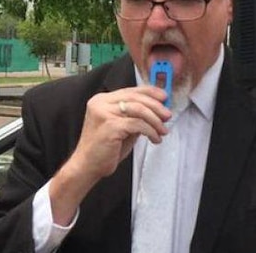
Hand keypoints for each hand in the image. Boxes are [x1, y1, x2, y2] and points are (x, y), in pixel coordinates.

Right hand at [49, 86, 169, 224]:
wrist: (87, 165)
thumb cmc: (104, 148)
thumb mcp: (121, 127)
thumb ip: (134, 116)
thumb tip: (157, 109)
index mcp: (101, 100)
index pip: (130, 90)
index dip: (149, 92)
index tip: (164, 97)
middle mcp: (100, 103)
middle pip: (135, 97)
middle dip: (156, 107)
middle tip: (167, 116)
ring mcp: (103, 113)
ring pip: (138, 109)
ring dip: (155, 120)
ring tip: (162, 131)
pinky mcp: (110, 126)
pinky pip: (137, 124)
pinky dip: (150, 131)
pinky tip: (154, 139)